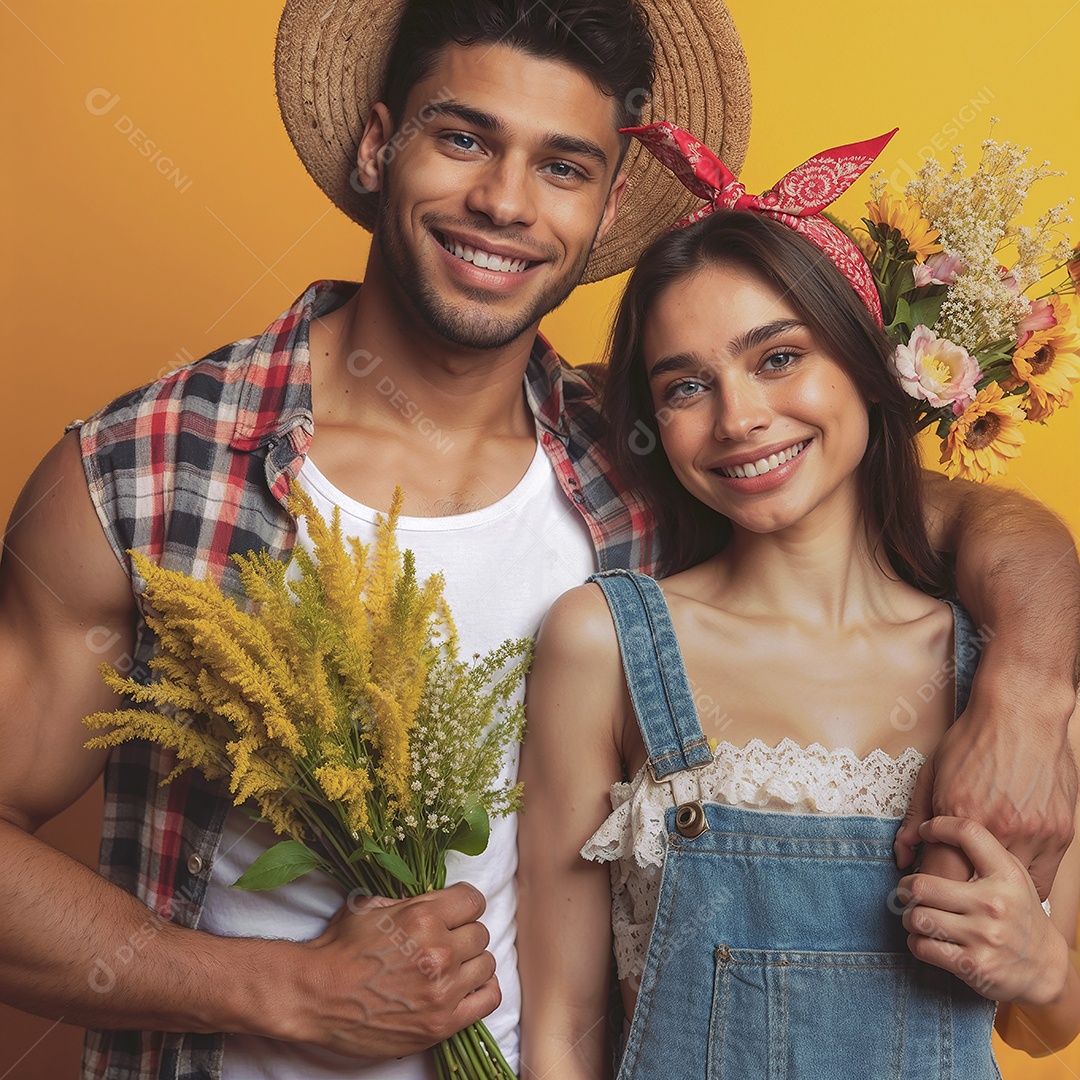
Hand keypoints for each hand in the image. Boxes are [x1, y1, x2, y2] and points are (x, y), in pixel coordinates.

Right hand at [278, 882, 499, 1058]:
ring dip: (471, 963)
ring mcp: (442, 990)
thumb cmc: (338, 949)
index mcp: (423, 917)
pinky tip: (466, 987)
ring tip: (451, 966)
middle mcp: (438, 951)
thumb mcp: (371, 906)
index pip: (473, 900)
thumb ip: (410, 901)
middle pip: (480, 932)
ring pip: (486, 963)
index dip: (464, 905)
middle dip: (463, 934)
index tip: (456, 913)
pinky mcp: (441, 1023)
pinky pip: (488, 999)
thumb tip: (435, 901)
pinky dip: (482, 990)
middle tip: (444, 942)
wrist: (315, 996)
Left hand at [894, 673, 1076, 898]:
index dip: (931, 886)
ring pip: (1013, 889)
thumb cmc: (973, 739)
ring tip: (981, 892)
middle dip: (960, 896)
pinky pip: (1042, 878)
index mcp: (963, 815)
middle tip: (951, 894)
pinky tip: (1010, 883)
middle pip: (976, 886)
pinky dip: (1024, 884)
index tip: (925, 890)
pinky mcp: (1060, 833)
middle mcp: (1001, 829)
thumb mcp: (933, 772)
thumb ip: (916, 817)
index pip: (940, 873)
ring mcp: (1036, 833)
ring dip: (995, 893)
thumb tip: (903, 854)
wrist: (1022, 711)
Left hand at [899, 817, 1067, 1007]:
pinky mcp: (973, 965)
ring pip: (917, 917)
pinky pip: (922, 946)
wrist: (1045, 966)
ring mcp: (983, 936)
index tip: (926, 831)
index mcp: (1006, 875)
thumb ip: (981, 850)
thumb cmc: (1018, 912)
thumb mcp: (1011, 874)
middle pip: (922, 885)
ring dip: (909, 918)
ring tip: (917, 916)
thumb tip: (930, 827)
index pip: (968, 832)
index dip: (938, 825)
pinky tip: (926, 938)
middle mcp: (994, 904)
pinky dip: (916, 942)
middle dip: (905, 889)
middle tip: (907, 891)